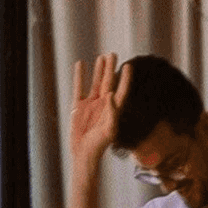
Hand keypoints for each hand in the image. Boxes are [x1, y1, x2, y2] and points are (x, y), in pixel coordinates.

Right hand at [67, 53, 124, 173]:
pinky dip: (80, 76)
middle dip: (111, 69)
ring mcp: (91, 104)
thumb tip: (111, 94)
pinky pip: (79, 87)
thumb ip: (112, 113)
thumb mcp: (109, 130)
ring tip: (101, 57)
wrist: (83, 153)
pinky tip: (81, 64)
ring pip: (95, 82)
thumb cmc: (99, 144)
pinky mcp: (79, 106)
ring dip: (99, 70)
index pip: (121, 90)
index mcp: (114, 109)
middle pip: (108, 82)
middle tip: (113, 54)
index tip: (128, 66)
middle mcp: (104, 104)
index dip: (125, 79)